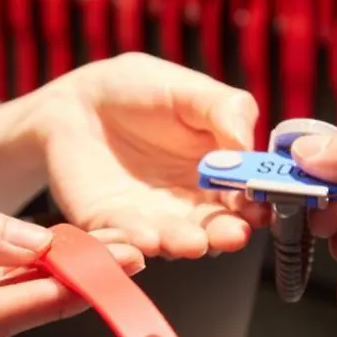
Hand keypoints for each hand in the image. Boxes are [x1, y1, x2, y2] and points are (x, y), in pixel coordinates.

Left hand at [35, 53, 266, 257]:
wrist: (77, 101)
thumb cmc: (140, 91)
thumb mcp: (190, 91)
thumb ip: (227, 113)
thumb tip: (250, 147)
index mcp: (217, 177)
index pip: (244, 201)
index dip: (255, 206)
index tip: (260, 208)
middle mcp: (188, 208)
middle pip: (214, 231)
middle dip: (224, 235)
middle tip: (231, 234)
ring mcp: (150, 221)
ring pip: (171, 242)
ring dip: (182, 244)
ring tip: (191, 241)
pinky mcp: (108, 226)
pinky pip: (121, 241)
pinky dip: (131, 245)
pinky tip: (142, 240)